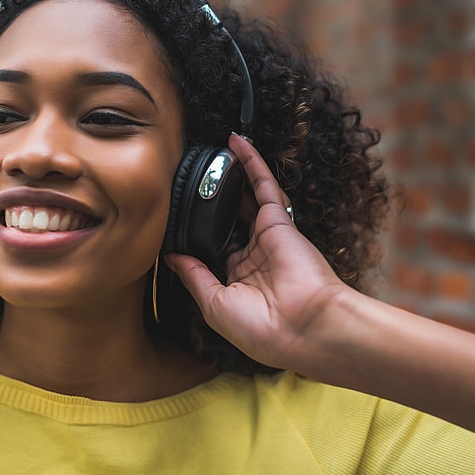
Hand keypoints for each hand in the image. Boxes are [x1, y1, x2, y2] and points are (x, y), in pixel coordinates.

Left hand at [165, 134, 348, 369]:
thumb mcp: (214, 304)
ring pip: (247, 198)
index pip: (215, 248)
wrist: (304, 329)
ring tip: (217, 151)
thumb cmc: (263, 329)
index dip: (199, 233)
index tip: (179, 218)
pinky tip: (237, 144)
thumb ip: (193, 275)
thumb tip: (170, 257)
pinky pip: (264, 186)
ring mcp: (268, 238)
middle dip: (216, 200)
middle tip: (196, 177)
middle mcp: (254, 257)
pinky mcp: (280, 222)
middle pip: (230, 219)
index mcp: (238, 279)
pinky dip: (252, 163)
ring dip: (234, 174)